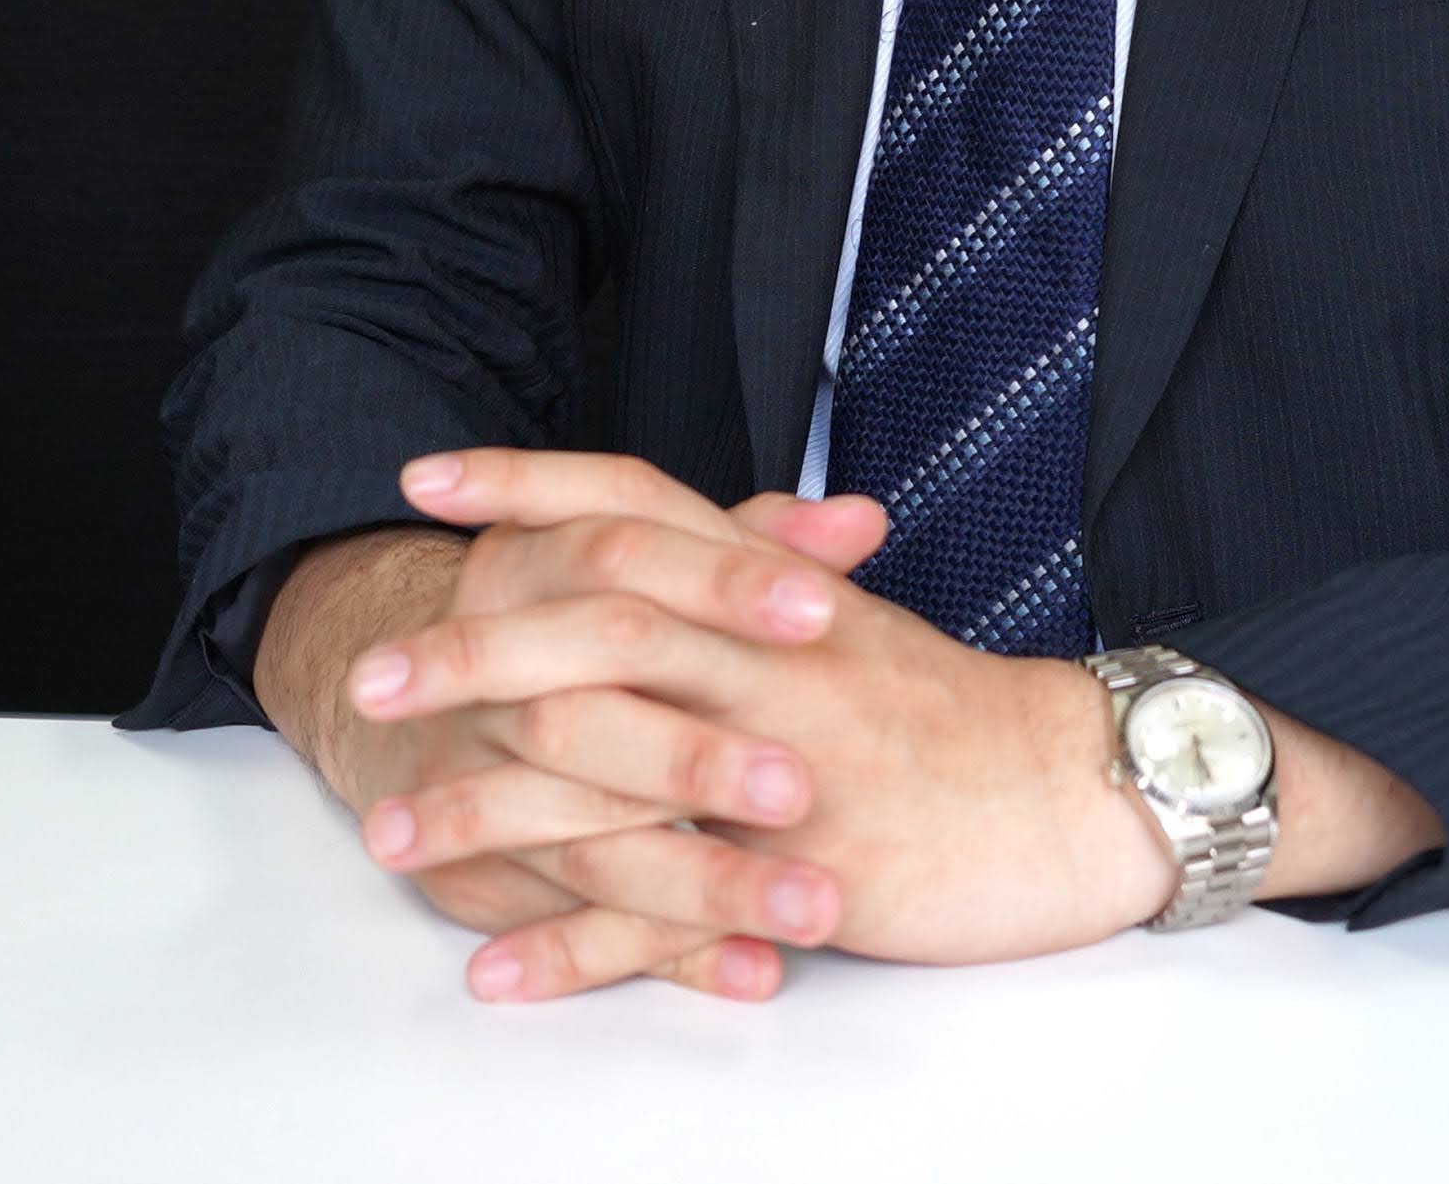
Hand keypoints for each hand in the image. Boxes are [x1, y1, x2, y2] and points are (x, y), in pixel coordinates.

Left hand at [350, 449, 1178, 995]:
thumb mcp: (852, 624)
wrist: (1079, 798)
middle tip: (369, 675)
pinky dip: (571, 947)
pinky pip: (662, 913)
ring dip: (485, 809)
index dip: (527, 483)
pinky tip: (494, 967)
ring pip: (607, 773)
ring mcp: (785, 765)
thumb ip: (757, 575)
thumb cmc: (956, 716)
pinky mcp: (803, 873)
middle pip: (594, 628)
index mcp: (776, 590)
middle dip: (470, 653)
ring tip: (389, 833)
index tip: (424, 480)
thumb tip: (667, 537)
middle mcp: (771, 660)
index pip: (634, 503)